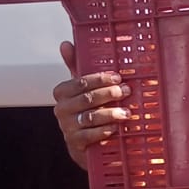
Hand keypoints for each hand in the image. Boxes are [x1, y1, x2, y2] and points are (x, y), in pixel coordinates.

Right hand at [53, 41, 128, 168]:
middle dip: (109, 94)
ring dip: (110, 113)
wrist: (84, 144)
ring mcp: (67, 127)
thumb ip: (75, 66)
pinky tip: (115, 128)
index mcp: (62, 92)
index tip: (117, 77)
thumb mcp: (81, 88)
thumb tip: (66, 44)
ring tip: (126, 112)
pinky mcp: (75, 143)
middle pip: (87, 98)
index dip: (100, 79)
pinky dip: (104, 131)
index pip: (80, 82)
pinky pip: (90, 135)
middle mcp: (62, 109)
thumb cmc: (85, 110)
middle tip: (126, 91)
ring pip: (90, 117)